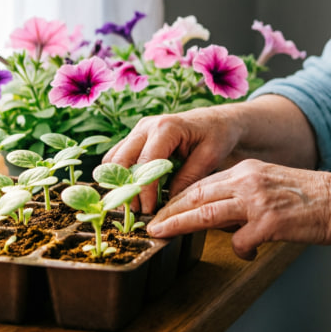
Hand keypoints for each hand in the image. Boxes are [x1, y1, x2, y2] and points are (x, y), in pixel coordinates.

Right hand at [104, 106, 244, 213]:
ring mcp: (139, 130)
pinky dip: (121, 175)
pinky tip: (134, 192)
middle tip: (136, 211)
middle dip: (125, 188)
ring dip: (119, 182)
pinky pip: (118, 156)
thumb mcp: (209, 157)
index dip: (143, 190)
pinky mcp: (137, 136)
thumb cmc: (217, 136)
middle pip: (120, 160)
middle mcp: (147, 126)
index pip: (145, 162)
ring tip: (134, 204)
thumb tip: (167, 203)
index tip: (148, 210)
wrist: (217, 120)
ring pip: (113, 158)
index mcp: (166, 128)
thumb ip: (188, 178)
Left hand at [145, 159, 330, 259]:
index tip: (162, 209)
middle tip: (151, 224)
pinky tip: (250, 252)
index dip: (178, 198)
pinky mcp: (269, 223)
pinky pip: (240, 241)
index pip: (203, 183)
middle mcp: (248, 181)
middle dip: (170, 211)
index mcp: (247, 170)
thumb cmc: (309, 198)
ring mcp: (257, 201)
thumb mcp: (270, 183)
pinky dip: (240, 250)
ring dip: (180, 225)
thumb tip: (218, 213)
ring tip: (162, 234)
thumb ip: (242, 192)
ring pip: (206, 214)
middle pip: (197, 195)